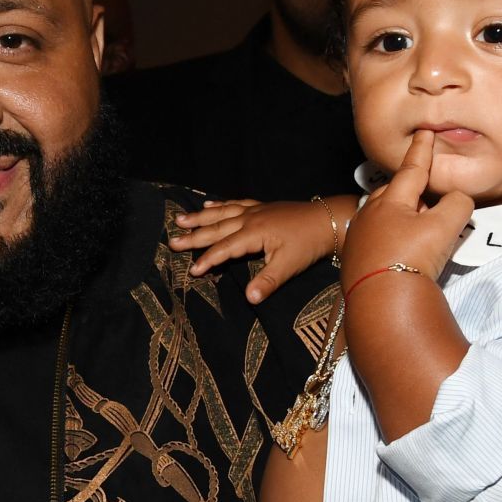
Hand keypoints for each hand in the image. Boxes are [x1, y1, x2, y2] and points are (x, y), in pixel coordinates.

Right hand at [171, 196, 346, 303]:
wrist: (330, 219)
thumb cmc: (310, 244)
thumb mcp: (289, 266)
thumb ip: (267, 281)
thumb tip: (249, 298)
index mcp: (254, 233)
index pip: (224, 249)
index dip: (207, 260)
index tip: (192, 271)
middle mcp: (250, 219)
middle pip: (216, 228)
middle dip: (193, 236)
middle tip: (171, 240)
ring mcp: (255, 211)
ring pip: (221, 214)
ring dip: (200, 217)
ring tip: (180, 219)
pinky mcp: (262, 207)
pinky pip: (235, 204)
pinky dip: (220, 205)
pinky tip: (209, 205)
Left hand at [339, 132, 472, 286]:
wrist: (380, 301)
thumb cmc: (412, 258)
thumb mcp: (445, 227)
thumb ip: (457, 204)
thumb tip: (456, 200)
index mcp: (390, 200)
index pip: (411, 169)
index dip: (422, 151)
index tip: (424, 132)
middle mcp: (369, 214)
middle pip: (393, 193)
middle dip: (410, 191)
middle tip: (428, 198)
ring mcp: (358, 237)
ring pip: (383, 216)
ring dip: (400, 216)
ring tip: (417, 229)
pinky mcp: (354, 260)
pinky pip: (375, 238)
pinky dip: (390, 237)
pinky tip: (399, 252)